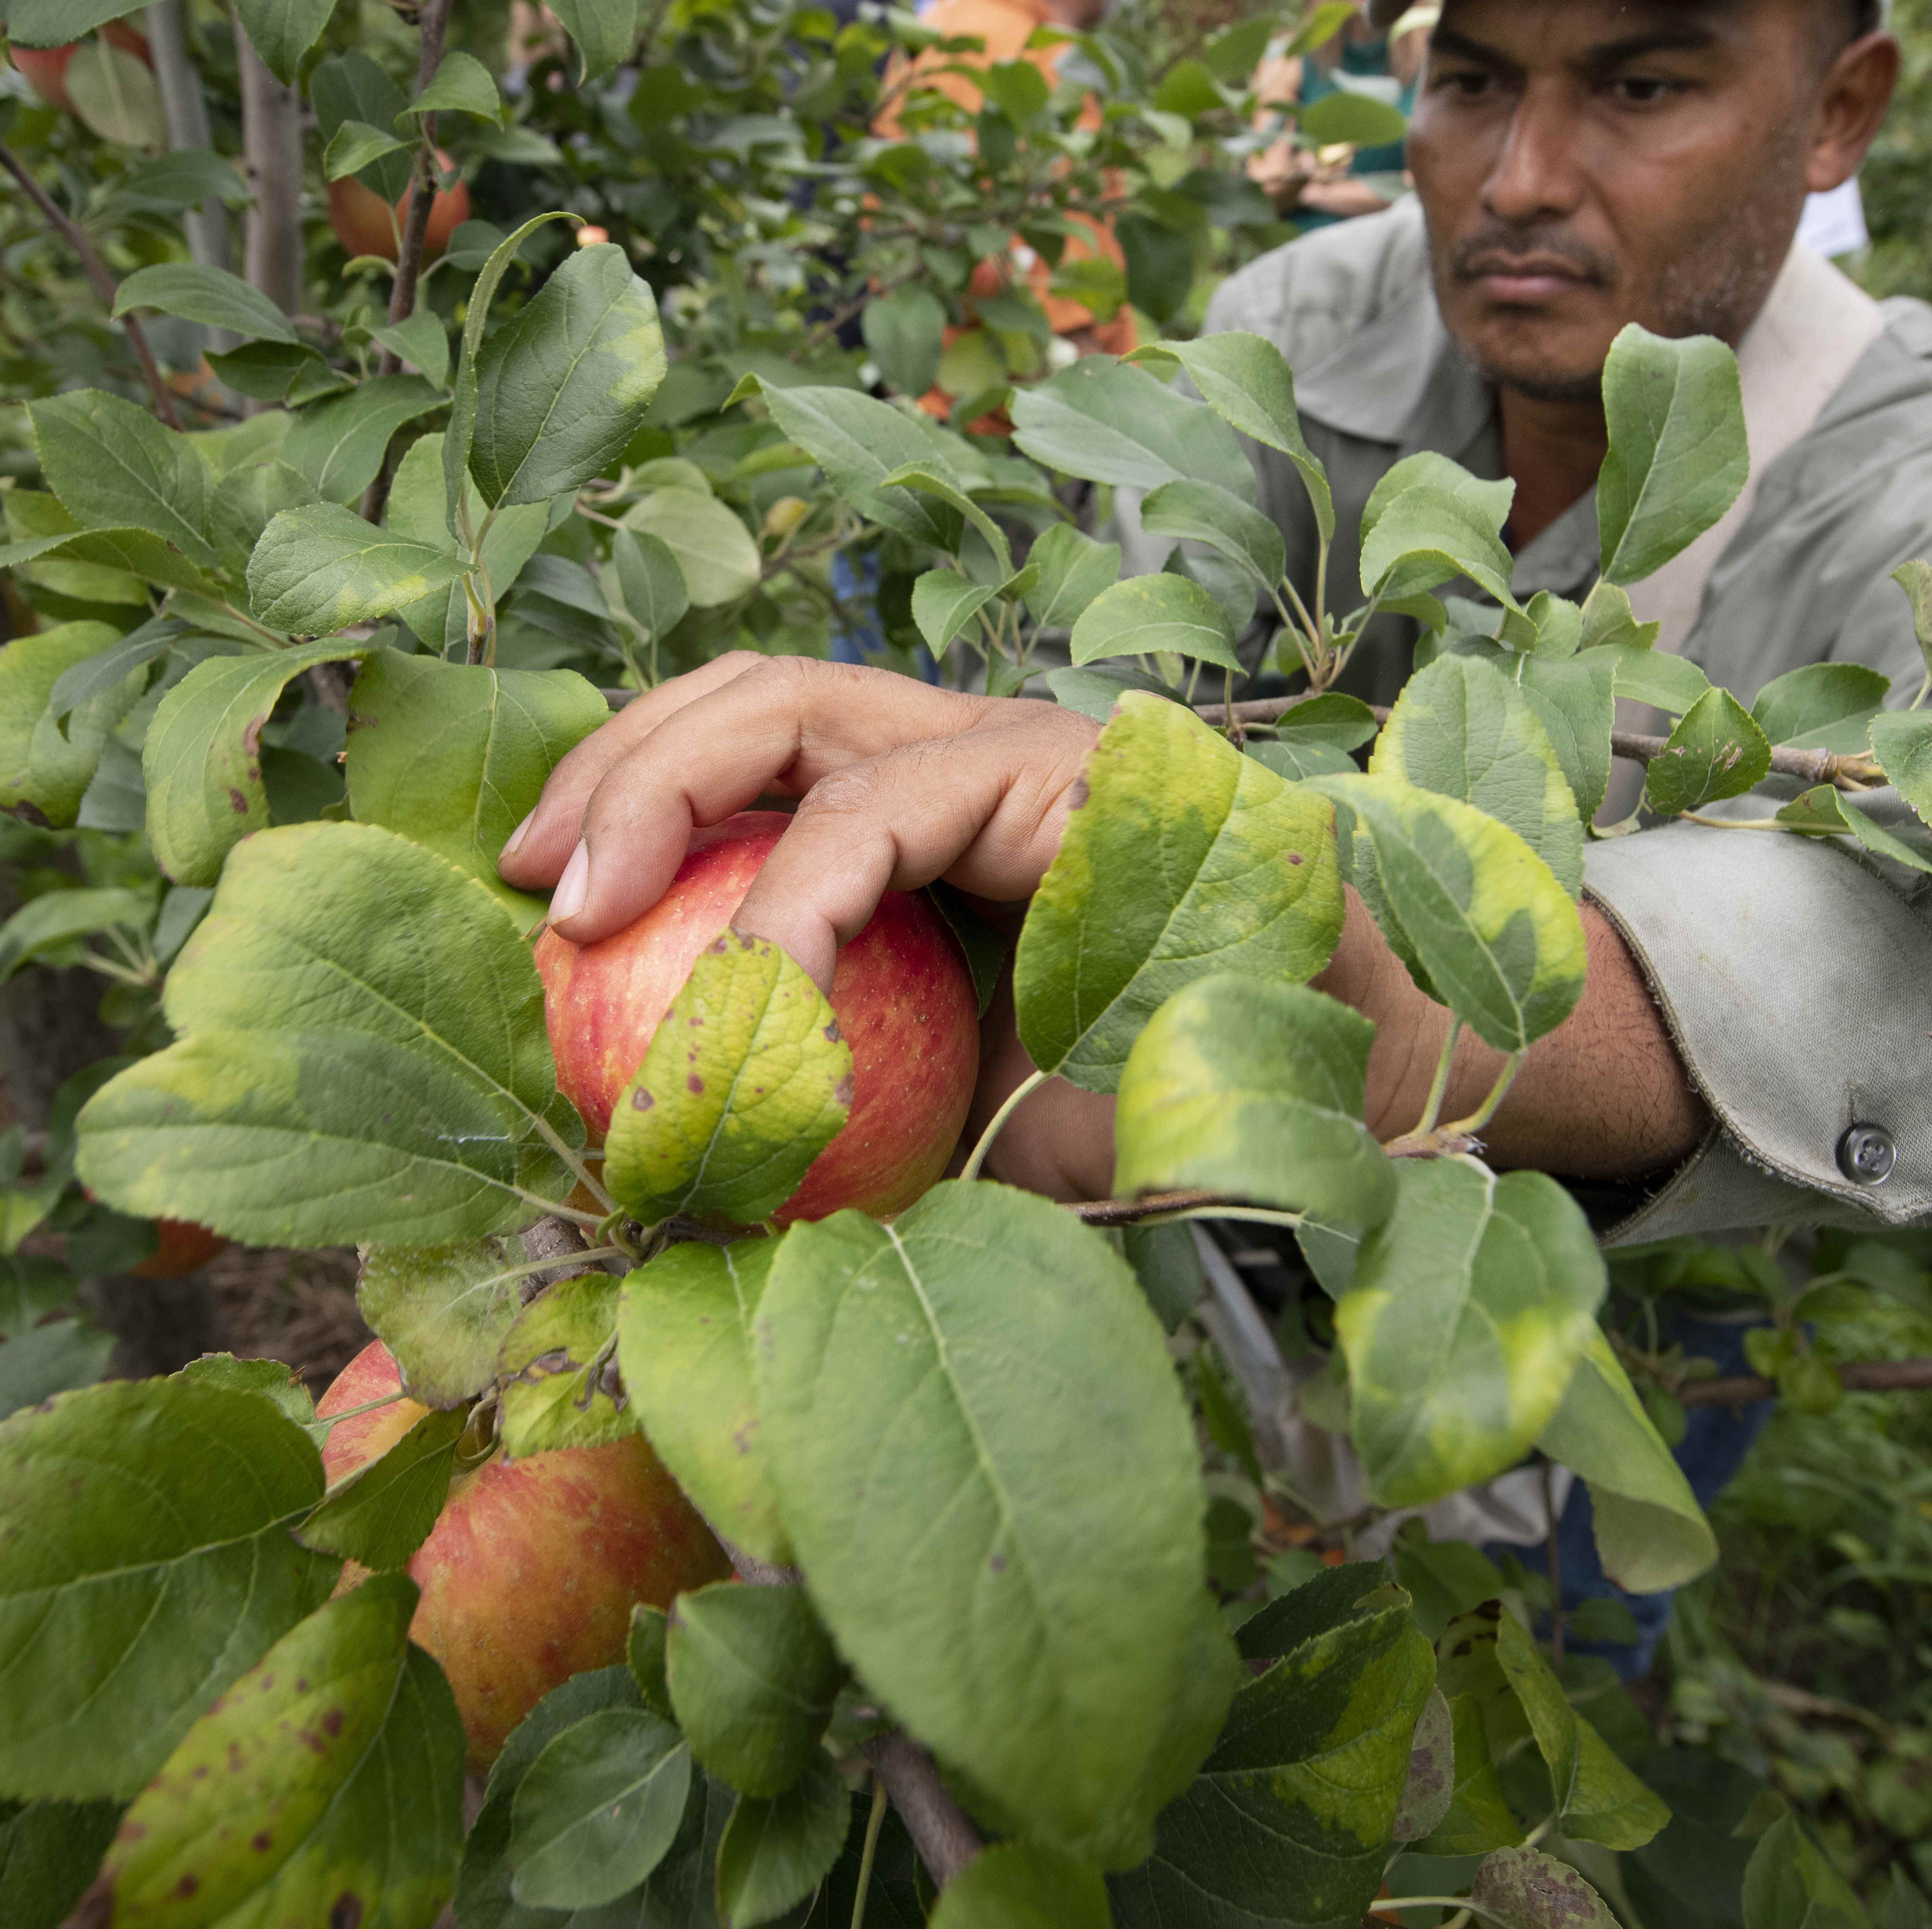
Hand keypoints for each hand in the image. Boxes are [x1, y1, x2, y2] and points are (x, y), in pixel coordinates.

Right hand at [502, 655, 1703, 1198]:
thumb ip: (1000, 1156)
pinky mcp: (929, 807)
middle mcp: (1008, 741)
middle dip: (653, 783)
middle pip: (792, 700)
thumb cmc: (1293, 1067)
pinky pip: (787, 780)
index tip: (727, 1043)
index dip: (781, 918)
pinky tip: (613, 891)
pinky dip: (686, 815)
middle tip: (553, 897)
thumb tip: (806, 1231)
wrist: (1389, 1020)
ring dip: (640, 773)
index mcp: (1083, 790)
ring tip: (542, 871)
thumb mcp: (1160, 1120)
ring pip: (769, 710)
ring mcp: (960, 758)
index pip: (881, 807)